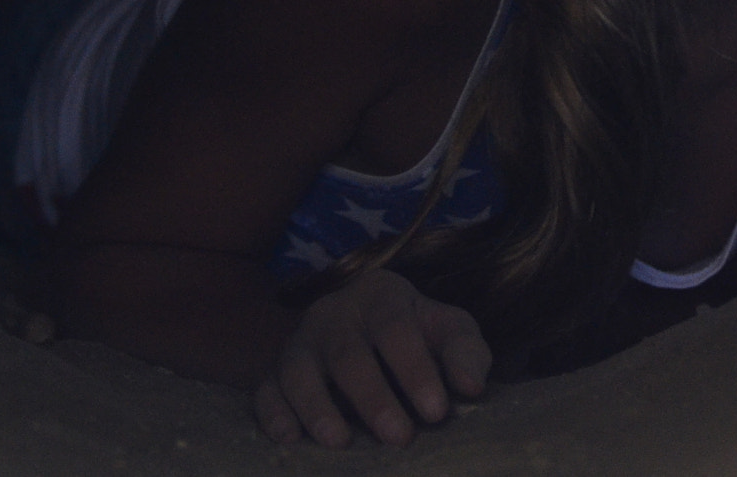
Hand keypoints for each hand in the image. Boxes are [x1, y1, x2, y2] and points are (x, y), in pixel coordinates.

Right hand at [254, 268, 490, 447]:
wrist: (359, 327)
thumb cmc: (415, 333)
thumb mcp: (447, 329)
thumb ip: (465, 351)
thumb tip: (471, 386)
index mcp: (381, 295)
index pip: (396, 327)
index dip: (415, 368)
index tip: (436, 411)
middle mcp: (334, 312)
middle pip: (348, 352)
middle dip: (372, 397)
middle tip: (399, 437)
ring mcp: (299, 342)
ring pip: (299, 370)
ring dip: (317, 407)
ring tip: (339, 442)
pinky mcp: (273, 372)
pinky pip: (265, 389)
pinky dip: (273, 414)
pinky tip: (289, 438)